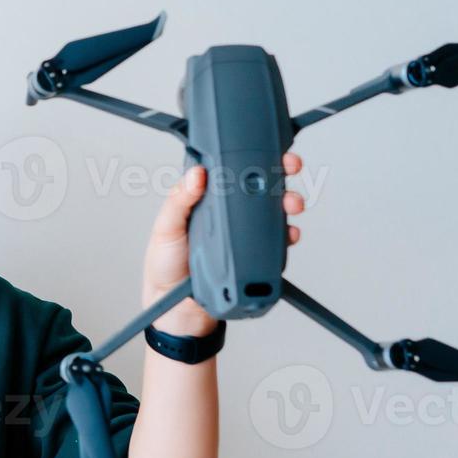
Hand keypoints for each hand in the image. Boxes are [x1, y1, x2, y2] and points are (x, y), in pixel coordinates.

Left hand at [141, 153, 306, 336]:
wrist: (177, 309)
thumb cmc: (165, 264)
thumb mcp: (166, 228)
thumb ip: (179, 201)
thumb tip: (197, 173)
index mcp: (206, 199)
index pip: (231, 171)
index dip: (249, 156)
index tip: (264, 147)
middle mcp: (228, 213)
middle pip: (259, 186)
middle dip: (280, 173)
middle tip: (290, 168)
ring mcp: (243, 234)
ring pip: (272, 211)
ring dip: (288, 202)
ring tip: (292, 203)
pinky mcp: (254, 255)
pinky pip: (276, 241)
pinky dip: (288, 235)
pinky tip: (290, 234)